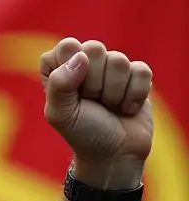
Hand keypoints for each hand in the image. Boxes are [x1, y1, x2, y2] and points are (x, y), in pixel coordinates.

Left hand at [41, 39, 152, 188]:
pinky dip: (133, 95)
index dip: (70, 70)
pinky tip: (126, 108)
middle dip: (93, 83)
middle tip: (91, 102)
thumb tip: (80, 56)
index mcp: (59, 69)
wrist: (113, 154)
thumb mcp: (61, 114)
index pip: (65, 47)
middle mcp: (85, 63)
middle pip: (94, 49)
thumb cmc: (82, 134)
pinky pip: (140, 71)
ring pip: (119, 60)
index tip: (72, 94)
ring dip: (113, 92)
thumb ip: (59, 84)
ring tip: (108, 107)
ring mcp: (111, 67)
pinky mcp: (136, 74)